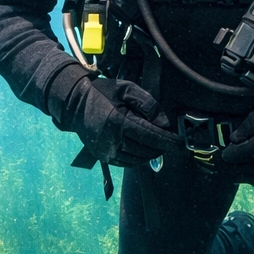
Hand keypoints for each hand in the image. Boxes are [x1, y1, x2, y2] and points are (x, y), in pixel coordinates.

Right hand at [49, 69, 177, 165]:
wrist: (75, 104)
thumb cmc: (103, 94)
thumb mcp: (127, 90)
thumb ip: (148, 104)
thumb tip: (164, 123)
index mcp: (119, 122)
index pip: (150, 136)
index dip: (166, 140)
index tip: (178, 142)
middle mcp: (113, 140)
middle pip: (145, 150)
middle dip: (161, 148)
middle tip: (170, 144)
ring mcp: (106, 151)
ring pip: (136, 159)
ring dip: (150, 155)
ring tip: (159, 148)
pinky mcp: (102, 156)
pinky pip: (125, 163)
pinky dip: (137, 160)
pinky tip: (143, 153)